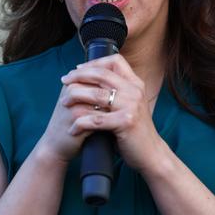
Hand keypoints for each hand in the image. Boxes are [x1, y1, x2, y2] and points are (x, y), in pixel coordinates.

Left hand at [59, 54, 165, 171]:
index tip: (78, 69)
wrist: (150, 153)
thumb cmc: (134, 130)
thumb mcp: (130, 105)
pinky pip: (96, 119)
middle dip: (78, 76)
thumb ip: (117, 91)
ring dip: (75, 96)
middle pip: (101, 74)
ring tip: (64, 102)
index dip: (94, 62)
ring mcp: (131, 106)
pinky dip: (80, 123)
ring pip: (95, 94)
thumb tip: (91, 78)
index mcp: (135, 84)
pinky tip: (72, 128)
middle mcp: (135, 91)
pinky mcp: (125, 122)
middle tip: (65, 81)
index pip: (115, 61)